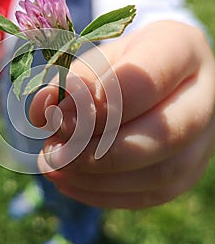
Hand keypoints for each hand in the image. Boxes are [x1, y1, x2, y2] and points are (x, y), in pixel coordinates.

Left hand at [29, 21, 214, 208]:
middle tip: (53, 154)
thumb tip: (45, 111)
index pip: (146, 80)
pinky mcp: (188, 171)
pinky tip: (70, 182)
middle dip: (99, 152)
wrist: (157, 82)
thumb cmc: (121, 66)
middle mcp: (204, 96)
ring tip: (55, 168)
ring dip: (98, 178)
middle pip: (163, 133)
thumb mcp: (94, 60)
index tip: (59, 119)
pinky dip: (103, 193)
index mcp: (181, 49)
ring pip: (160, 172)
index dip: (98, 105)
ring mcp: (203, 140)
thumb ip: (71, 82)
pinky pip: (151, 195)